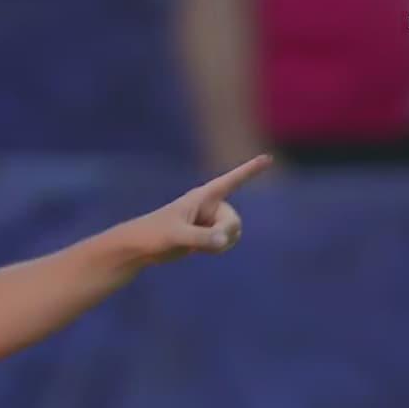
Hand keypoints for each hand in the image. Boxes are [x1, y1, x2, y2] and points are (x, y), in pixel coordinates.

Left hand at [125, 153, 272, 264]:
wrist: (140, 247)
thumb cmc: (153, 235)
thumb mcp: (177, 236)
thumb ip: (201, 237)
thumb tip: (224, 239)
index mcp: (202, 196)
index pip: (231, 180)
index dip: (250, 170)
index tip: (268, 158)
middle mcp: (210, 206)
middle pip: (235, 221)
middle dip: (224, 234)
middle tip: (204, 242)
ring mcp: (210, 220)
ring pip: (233, 233)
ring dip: (220, 244)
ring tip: (194, 244)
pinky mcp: (208, 234)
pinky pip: (226, 241)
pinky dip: (217, 248)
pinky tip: (196, 249)